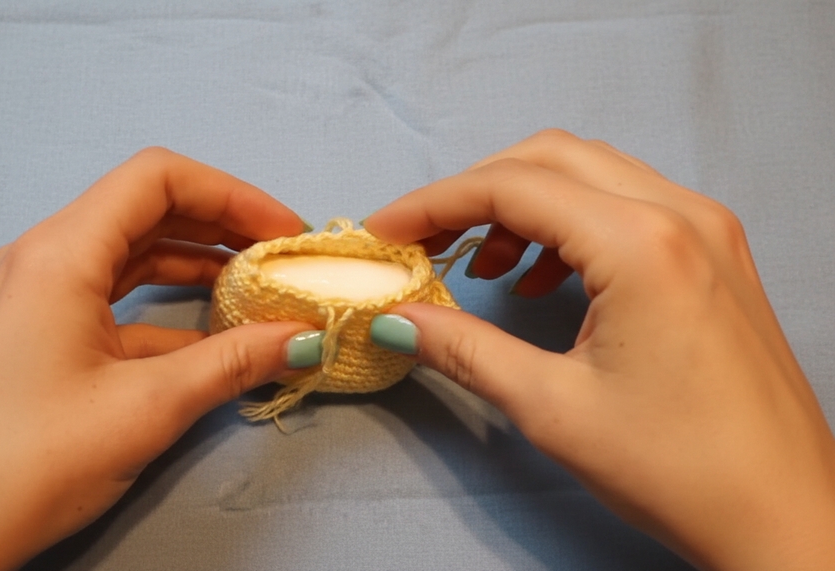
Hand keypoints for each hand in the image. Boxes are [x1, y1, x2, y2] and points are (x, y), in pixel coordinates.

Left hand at [0, 148, 311, 570]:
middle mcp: (43, 258)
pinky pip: (112, 298)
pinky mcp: (38, 332)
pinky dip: (165, 307)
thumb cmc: (36, 458)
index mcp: (60, 253)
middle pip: (145, 210)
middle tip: (279, 260)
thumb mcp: (148, 407)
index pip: (156, 179)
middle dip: (219, 226)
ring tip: (254, 289)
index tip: (283, 233)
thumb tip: (306, 337)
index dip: (231, 194)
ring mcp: (36, 296)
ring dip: (195, 264)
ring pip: (129, 254)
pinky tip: (210, 336)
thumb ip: (234, 362)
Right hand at [364, 130, 834, 570]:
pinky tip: (543, 280)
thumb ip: (464, 348)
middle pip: (550, 160)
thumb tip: (396, 320)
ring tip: (481, 265)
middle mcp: (681, 215)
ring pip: (591, 175)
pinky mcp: (716, 254)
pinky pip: (628, 206)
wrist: (784, 515)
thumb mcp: (552, 407)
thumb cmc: (680, 469)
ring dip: (523, 206)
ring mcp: (708, 230)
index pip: (513, 187)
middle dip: (474, 193)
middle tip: (423, 240)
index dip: (434, 203)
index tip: (384, 232)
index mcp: (642, 244)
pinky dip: (569, 225)